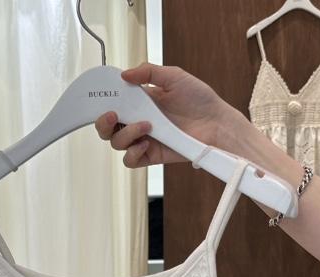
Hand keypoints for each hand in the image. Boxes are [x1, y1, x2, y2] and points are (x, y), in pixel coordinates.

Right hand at [94, 62, 245, 167]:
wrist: (217, 124)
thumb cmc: (200, 100)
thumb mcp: (174, 76)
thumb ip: (149, 72)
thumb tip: (125, 74)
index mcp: (141, 101)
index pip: (113, 103)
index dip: (103, 103)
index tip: (102, 98)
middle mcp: (139, 120)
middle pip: (108, 128)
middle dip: (104, 123)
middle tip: (112, 115)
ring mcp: (144, 139)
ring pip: (118, 143)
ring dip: (125, 134)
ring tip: (145, 125)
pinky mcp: (152, 155)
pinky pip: (131, 160)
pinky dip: (133, 153)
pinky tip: (146, 142)